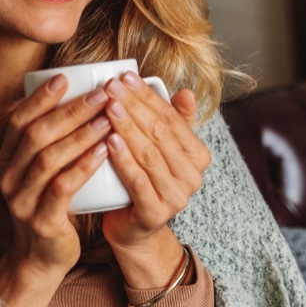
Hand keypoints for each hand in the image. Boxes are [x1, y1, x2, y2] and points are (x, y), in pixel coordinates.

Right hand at [0, 74, 111, 306]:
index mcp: (7, 158)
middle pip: (36, 134)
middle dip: (70, 111)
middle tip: (101, 94)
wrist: (42, 256)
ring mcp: (21, 199)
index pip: (19, 120)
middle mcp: (8, 175)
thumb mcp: (45, 168)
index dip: (40, 98)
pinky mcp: (40, 219)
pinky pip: (61, 188)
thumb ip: (52, 138)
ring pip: (48, 158)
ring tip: (108, 118)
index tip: (65, 78)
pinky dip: (83, 166)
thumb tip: (74, 94)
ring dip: (80, 134)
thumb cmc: (51, 202)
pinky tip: (104, 151)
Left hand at [99, 72, 210, 286]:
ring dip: (127, 128)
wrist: (132, 229)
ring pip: (149, 154)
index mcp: (198, 156)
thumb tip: (186, 92)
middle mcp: (193, 177)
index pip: (171, 118)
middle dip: (134, 107)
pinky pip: (138, 181)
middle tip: (110, 87)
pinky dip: (124, 159)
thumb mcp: (159, 148)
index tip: (125, 77)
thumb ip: (173, 121)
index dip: (147, 96)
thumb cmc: (143, 179)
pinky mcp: (155, 213)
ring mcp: (176, 197)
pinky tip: (109, 140)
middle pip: (160, 133)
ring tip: (108, 107)